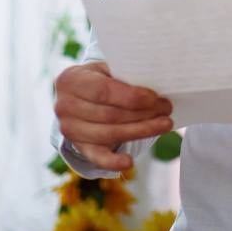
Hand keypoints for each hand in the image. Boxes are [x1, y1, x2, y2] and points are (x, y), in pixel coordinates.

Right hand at [54, 61, 173, 171]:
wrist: (77, 96)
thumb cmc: (98, 77)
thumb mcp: (104, 68)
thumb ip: (122, 72)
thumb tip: (153, 80)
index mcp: (70, 80)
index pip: (103, 91)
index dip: (130, 97)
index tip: (154, 97)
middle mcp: (64, 106)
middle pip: (109, 115)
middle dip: (142, 113)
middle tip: (167, 109)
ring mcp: (70, 130)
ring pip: (110, 134)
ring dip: (140, 131)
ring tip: (164, 124)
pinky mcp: (79, 147)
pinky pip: (96, 157)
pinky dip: (112, 162)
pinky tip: (129, 162)